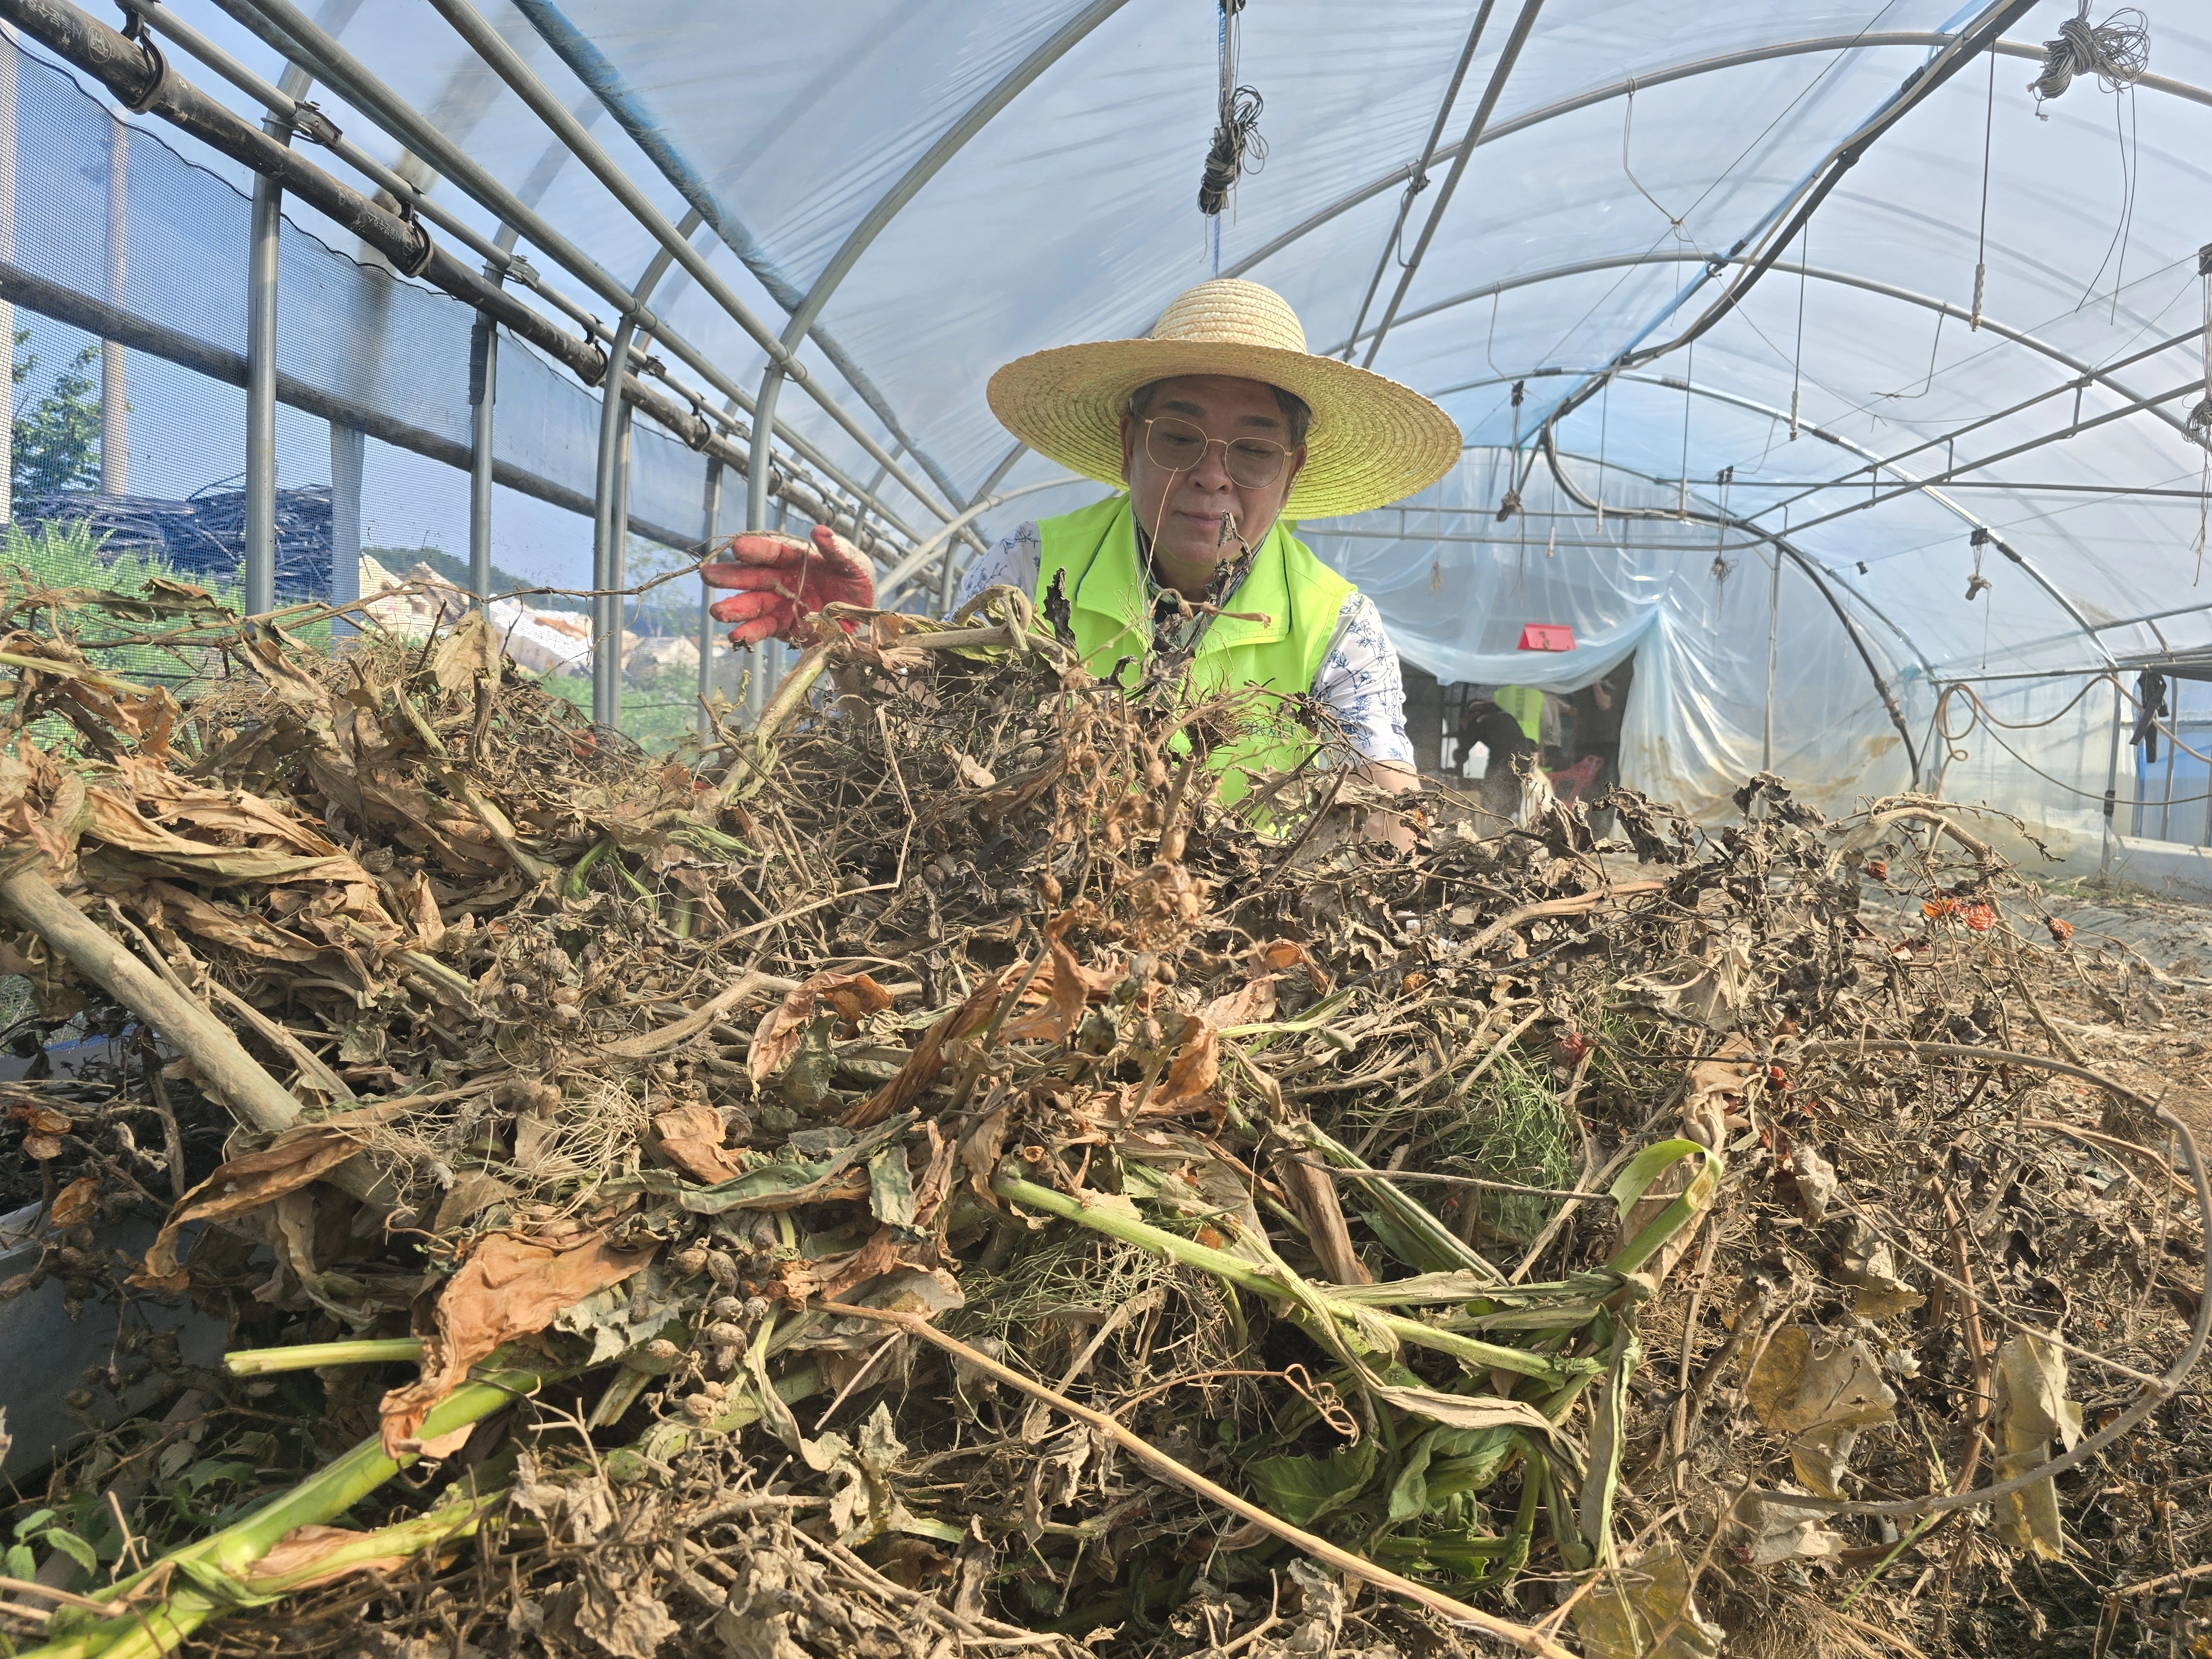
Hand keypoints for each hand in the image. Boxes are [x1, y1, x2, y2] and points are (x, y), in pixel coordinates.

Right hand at [702, 525, 874, 645]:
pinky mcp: (783, 627)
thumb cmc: (857, 584)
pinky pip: (764, 629)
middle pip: (753, 576)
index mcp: (797, 558)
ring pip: (753, 604)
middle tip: (709, 576)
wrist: (867, 619)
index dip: (756, 550)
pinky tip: (735, 635)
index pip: (772, 551)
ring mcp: (780, 604)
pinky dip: (750, 633)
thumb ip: (838, 551)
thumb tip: (820, 530)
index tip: (739, 548)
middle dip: (732, 577)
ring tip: (717, 611)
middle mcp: (782, 579)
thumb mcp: (855, 564)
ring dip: (734, 608)